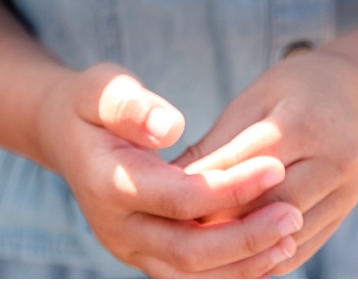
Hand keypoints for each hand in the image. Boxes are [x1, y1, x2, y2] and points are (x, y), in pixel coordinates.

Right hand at [36, 64, 302, 277]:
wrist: (64, 134)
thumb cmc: (90, 103)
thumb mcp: (101, 87)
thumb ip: (130, 105)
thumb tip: (169, 126)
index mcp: (107, 184)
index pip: (180, 197)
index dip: (230, 187)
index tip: (274, 166)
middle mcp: (116, 229)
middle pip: (190, 251)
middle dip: (247, 236)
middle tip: (294, 212)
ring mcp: (129, 249)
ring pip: (193, 276)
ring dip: (245, 263)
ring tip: (290, 236)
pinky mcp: (144, 257)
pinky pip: (192, 276)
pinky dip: (232, 270)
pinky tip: (268, 250)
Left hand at [173, 49, 357, 274]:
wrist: (353, 96)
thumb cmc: (290, 92)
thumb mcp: (251, 102)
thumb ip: (216, 145)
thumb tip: (169, 183)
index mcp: (308, 123)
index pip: (252, 166)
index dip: (210, 185)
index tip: (170, 198)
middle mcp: (336, 162)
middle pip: (272, 206)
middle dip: (224, 221)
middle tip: (177, 231)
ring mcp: (346, 194)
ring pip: (287, 235)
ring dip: (242, 247)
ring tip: (197, 250)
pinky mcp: (344, 215)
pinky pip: (302, 248)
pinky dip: (265, 257)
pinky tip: (232, 259)